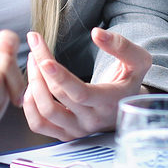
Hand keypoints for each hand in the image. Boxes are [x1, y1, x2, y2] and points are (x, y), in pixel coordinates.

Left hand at [22, 28, 151, 139]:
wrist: (128, 108)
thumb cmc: (131, 80)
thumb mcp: (138, 60)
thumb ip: (121, 45)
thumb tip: (97, 33)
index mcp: (109, 102)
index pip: (80, 93)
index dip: (60, 77)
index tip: (43, 59)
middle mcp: (92, 120)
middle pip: (58, 96)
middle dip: (41, 68)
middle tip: (35, 46)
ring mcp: (78, 130)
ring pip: (45, 112)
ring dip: (33, 84)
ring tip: (32, 62)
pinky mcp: (66, 134)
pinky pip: (39, 125)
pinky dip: (29, 106)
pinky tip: (31, 86)